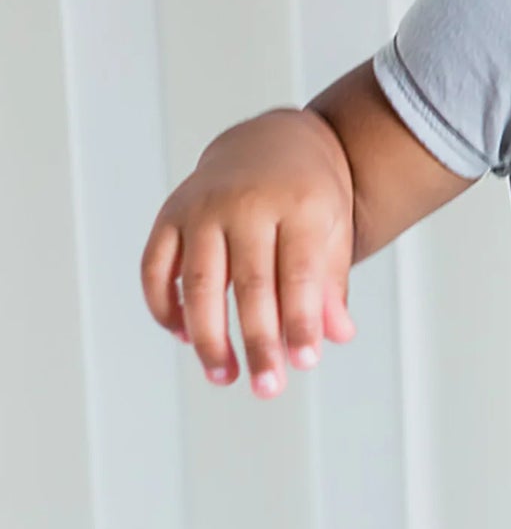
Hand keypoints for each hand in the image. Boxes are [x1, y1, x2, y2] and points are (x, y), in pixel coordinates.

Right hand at [139, 108, 356, 397]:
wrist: (273, 140)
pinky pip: (156, 269)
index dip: (302, 321)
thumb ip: (330, 281)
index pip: (300, 272)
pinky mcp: (170, 214)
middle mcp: (248, 201)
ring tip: (224, 375)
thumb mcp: (334, 227)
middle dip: (259, 342)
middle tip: (268, 387)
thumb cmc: (310, 194)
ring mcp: (203, 206)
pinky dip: (164, 308)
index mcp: (300, 202)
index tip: (306, 362)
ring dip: (209, 337)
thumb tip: (336, 336)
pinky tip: (185, 337)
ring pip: (199, 283)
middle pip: (251, 283)